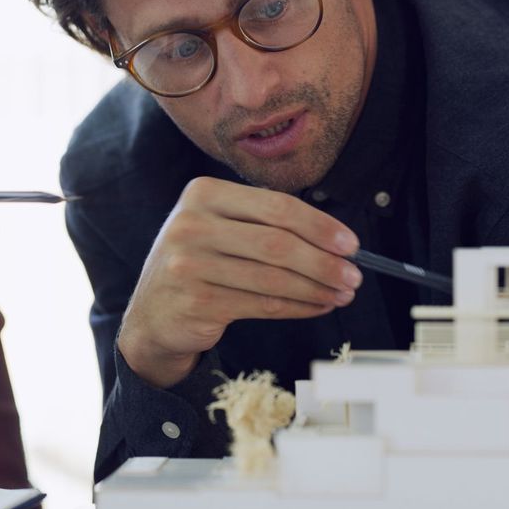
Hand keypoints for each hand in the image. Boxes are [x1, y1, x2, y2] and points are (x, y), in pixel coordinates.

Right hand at [117, 177, 360, 387]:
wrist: (153, 314)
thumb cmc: (200, 265)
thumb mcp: (219, 229)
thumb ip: (264, 224)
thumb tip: (336, 241)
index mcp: (202, 193)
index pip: (276, 206)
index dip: (320, 226)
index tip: (351, 244)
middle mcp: (191, 224)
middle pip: (277, 242)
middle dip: (324, 261)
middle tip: (354, 275)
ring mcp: (189, 264)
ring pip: (273, 278)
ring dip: (317, 288)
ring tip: (342, 294)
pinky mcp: (197, 301)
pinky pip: (262, 304)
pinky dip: (298, 307)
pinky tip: (317, 306)